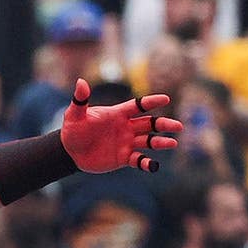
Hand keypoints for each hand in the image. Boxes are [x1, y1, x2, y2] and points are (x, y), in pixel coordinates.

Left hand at [61, 79, 182, 173]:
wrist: (70, 152)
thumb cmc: (73, 130)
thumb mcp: (74, 115)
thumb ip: (80, 100)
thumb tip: (80, 82)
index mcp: (118, 114)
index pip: (138, 106)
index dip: (151, 102)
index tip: (165, 98)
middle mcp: (126, 127)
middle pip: (150, 124)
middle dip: (164, 124)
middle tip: (178, 126)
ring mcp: (127, 142)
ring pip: (148, 141)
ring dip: (160, 142)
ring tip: (172, 143)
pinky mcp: (123, 157)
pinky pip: (138, 160)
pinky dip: (146, 163)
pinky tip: (154, 165)